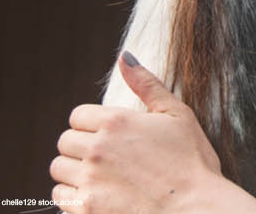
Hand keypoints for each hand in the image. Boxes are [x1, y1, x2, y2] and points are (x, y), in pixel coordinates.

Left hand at [50, 52, 255, 213]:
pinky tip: (97, 194)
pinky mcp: (86, 208)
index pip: (77, 116)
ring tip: (101, 176)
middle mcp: (97, 149)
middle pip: (65, 142)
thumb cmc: (193, 162)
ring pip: (59, 169)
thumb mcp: (178, 115)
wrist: (197, 208)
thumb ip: (147, 84)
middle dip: (82, 147)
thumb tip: (124, 57)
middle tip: (107, 157)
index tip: (109, 135)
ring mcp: (89, 180)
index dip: (92, 124)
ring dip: (74, 171)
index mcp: (117, 121)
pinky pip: (60, 197)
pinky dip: (72, 195)